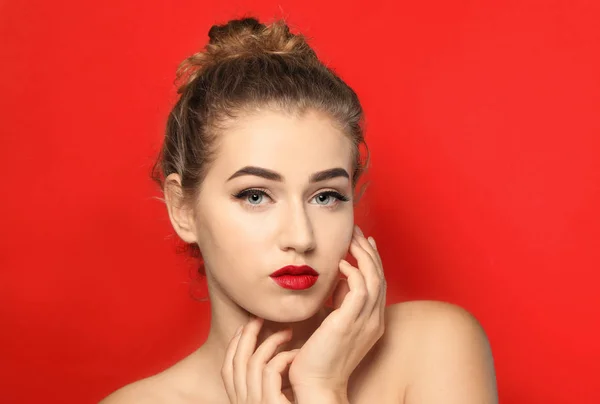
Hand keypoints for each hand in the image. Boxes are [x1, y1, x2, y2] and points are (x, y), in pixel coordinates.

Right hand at [221, 317, 298, 403]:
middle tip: (260, 317)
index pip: (228, 370)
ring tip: (288, 332)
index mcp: (240, 401)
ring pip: (254, 362)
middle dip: (248, 334)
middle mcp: (243, 403)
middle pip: (237, 361)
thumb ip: (264, 384)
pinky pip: (271, 371)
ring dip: (271, 341)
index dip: (233, 345)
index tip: (243, 327)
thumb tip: (266, 359)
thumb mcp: (269, 398)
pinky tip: (296, 353)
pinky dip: (283, 357)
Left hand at [288, 225, 386, 397]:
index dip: (373, 260)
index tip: (364, 241)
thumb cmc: (319, 356)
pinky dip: (353, 271)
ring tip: (351, 239)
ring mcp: (365, 322)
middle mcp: (373, 320)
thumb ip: (340, 303)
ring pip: (373, 278)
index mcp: (372, 322)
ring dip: (363, 255)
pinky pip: (359, 289)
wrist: (317, 384)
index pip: (378, 283)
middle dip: (369, 251)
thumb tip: (337, 280)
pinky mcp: (349, 322)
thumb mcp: (334, 323)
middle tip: (357, 232)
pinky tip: (341, 262)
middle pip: (379, 276)